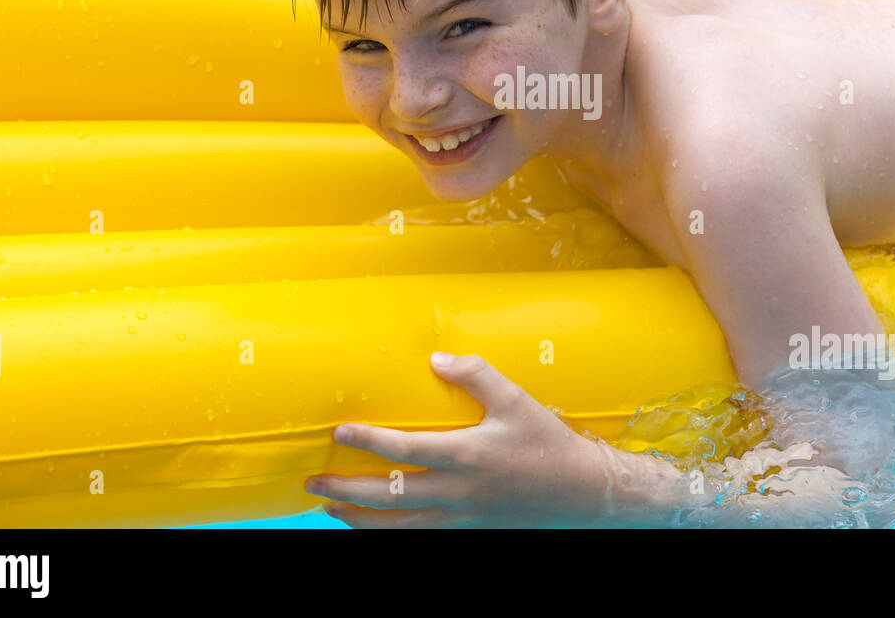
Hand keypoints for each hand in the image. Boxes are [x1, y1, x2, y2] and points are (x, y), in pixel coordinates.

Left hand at [305, 352, 612, 527]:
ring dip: (359, 518)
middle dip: (346, 490)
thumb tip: (435, 359)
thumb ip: (475, 374)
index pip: (407, 450)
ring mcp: (461, 515)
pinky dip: (388, 531)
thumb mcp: (516, 399)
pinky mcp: (467, 528)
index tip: (341, 432)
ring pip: (398, 525)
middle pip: (390, 496)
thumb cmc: (547, 442)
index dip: (370, 441)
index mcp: (469, 455)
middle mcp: (459, 491)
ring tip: (329, 507)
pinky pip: (419, 534)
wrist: (581, 492)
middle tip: (313, 481)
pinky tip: (371, 523)